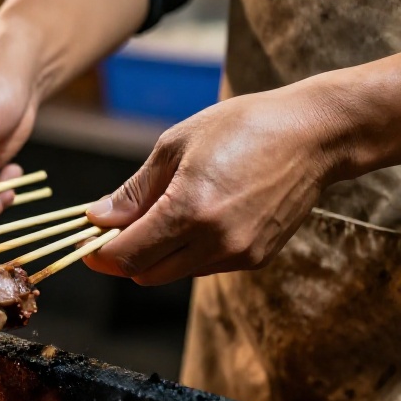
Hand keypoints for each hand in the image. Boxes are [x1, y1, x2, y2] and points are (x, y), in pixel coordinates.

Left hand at [85, 85, 351, 284]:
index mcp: (189, 211)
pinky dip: (188, 251)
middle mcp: (216, 242)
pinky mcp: (256, 259)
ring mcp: (239, 255)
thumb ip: (134, 191)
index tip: (86, 239)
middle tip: (117, 224)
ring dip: (157, 253)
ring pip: (174, 273)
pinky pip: (205, 266)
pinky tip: (198, 215)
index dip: (99, 253)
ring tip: (162, 211)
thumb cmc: (243, 127)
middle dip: (124, 254)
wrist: (315, 136)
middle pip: (145, 273)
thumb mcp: (176, 146)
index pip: (126, 256)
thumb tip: (96, 219)